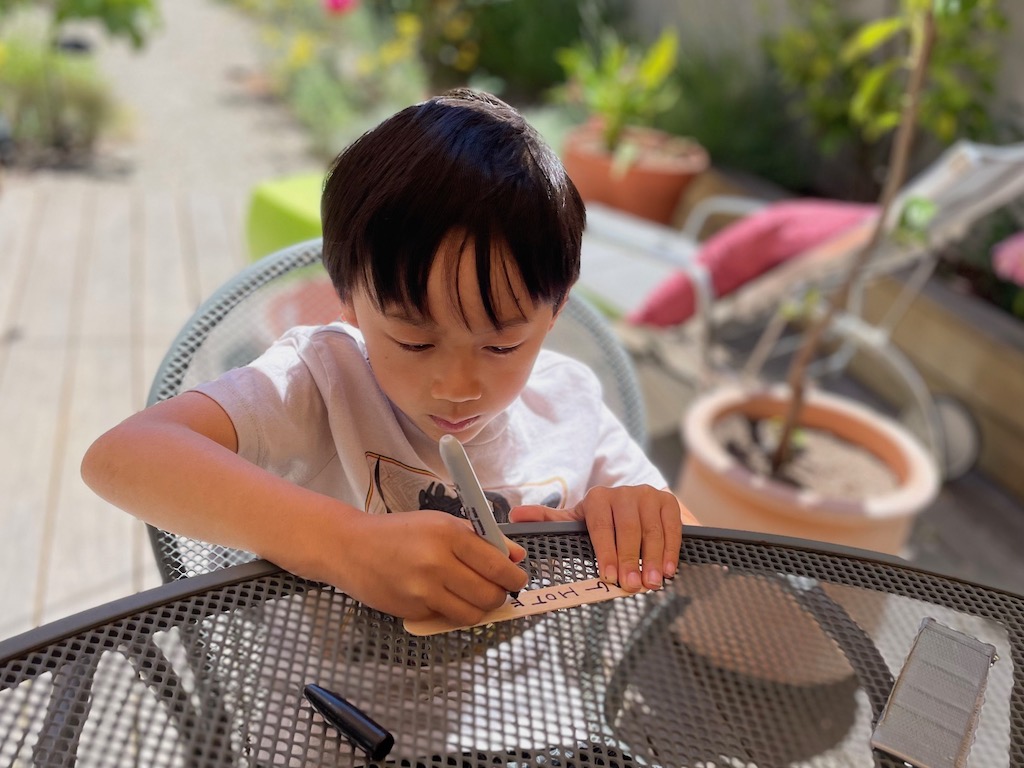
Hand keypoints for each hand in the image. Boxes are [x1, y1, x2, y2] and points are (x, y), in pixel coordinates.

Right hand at [337, 510, 526, 624]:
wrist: (351, 548)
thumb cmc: (399, 532)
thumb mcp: (440, 523)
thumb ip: (480, 539)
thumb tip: (516, 556)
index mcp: (448, 534)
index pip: (496, 565)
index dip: (514, 577)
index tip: (516, 579)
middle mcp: (437, 563)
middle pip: (489, 594)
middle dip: (499, 596)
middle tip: (495, 590)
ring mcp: (423, 591)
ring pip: (472, 614)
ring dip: (479, 609)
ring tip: (472, 596)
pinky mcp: (412, 611)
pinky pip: (447, 619)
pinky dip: (452, 612)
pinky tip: (442, 597)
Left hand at [509, 485, 690, 591]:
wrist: (635, 505)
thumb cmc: (602, 521)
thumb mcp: (576, 521)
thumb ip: (548, 520)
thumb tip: (515, 516)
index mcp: (598, 498)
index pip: (601, 526)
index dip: (606, 552)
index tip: (609, 577)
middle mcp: (624, 493)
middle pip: (628, 529)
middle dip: (630, 560)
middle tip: (633, 586)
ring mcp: (647, 494)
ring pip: (651, 529)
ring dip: (653, 558)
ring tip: (652, 583)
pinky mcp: (668, 500)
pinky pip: (672, 525)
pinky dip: (671, 548)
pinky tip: (669, 569)